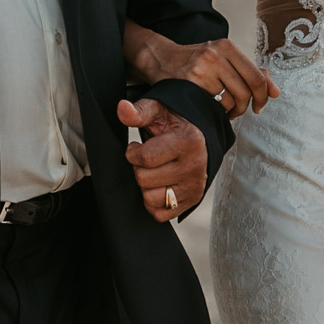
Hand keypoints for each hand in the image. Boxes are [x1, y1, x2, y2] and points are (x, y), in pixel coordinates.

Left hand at [118, 96, 207, 221]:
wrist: (200, 137)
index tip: (137, 147)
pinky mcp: (191, 202)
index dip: (133, 153)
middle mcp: (194, 167)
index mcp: (188, 142)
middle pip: (144, 180)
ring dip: (146, 186)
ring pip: (151, 199)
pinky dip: (154, 202)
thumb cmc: (175, 124)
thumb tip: (122, 108)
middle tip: (148, 158)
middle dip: (139, 168)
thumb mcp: (158, 111)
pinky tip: (158, 184)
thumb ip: (139, 111)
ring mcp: (194, 187)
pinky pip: (160, 214)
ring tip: (153, 171)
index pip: (145, 158)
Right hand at [125, 27, 279, 116]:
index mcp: (228, 46)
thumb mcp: (224, 59)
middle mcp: (216, 54)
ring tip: (222, 108)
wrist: (160, 59)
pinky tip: (210, 107)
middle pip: (246, 91)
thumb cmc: (196, 62)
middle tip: (239, 111)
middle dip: (246, 107)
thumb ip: (251, 73)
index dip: (263, 96)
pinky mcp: (190, 82)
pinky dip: (215, 111)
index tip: (260, 106)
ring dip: (230, 111)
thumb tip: (275, 91)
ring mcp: (202, 68)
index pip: (257, 76)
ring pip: (231, 100)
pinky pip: (214, 106)